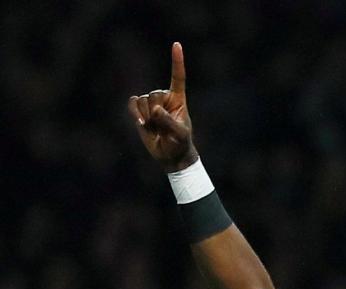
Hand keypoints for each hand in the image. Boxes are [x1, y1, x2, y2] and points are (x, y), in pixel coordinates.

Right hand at [127, 42, 197, 170]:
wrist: (170, 155)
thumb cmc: (180, 143)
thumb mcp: (180, 134)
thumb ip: (169, 122)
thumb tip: (155, 109)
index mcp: (179, 99)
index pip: (178, 77)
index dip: (176, 61)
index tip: (176, 44)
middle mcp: (164, 97)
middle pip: (154, 94)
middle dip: (156, 112)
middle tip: (163, 127)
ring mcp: (152, 103)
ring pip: (143, 100)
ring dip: (147, 116)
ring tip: (156, 128)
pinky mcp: (141, 110)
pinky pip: (133, 103)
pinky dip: (135, 112)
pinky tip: (142, 123)